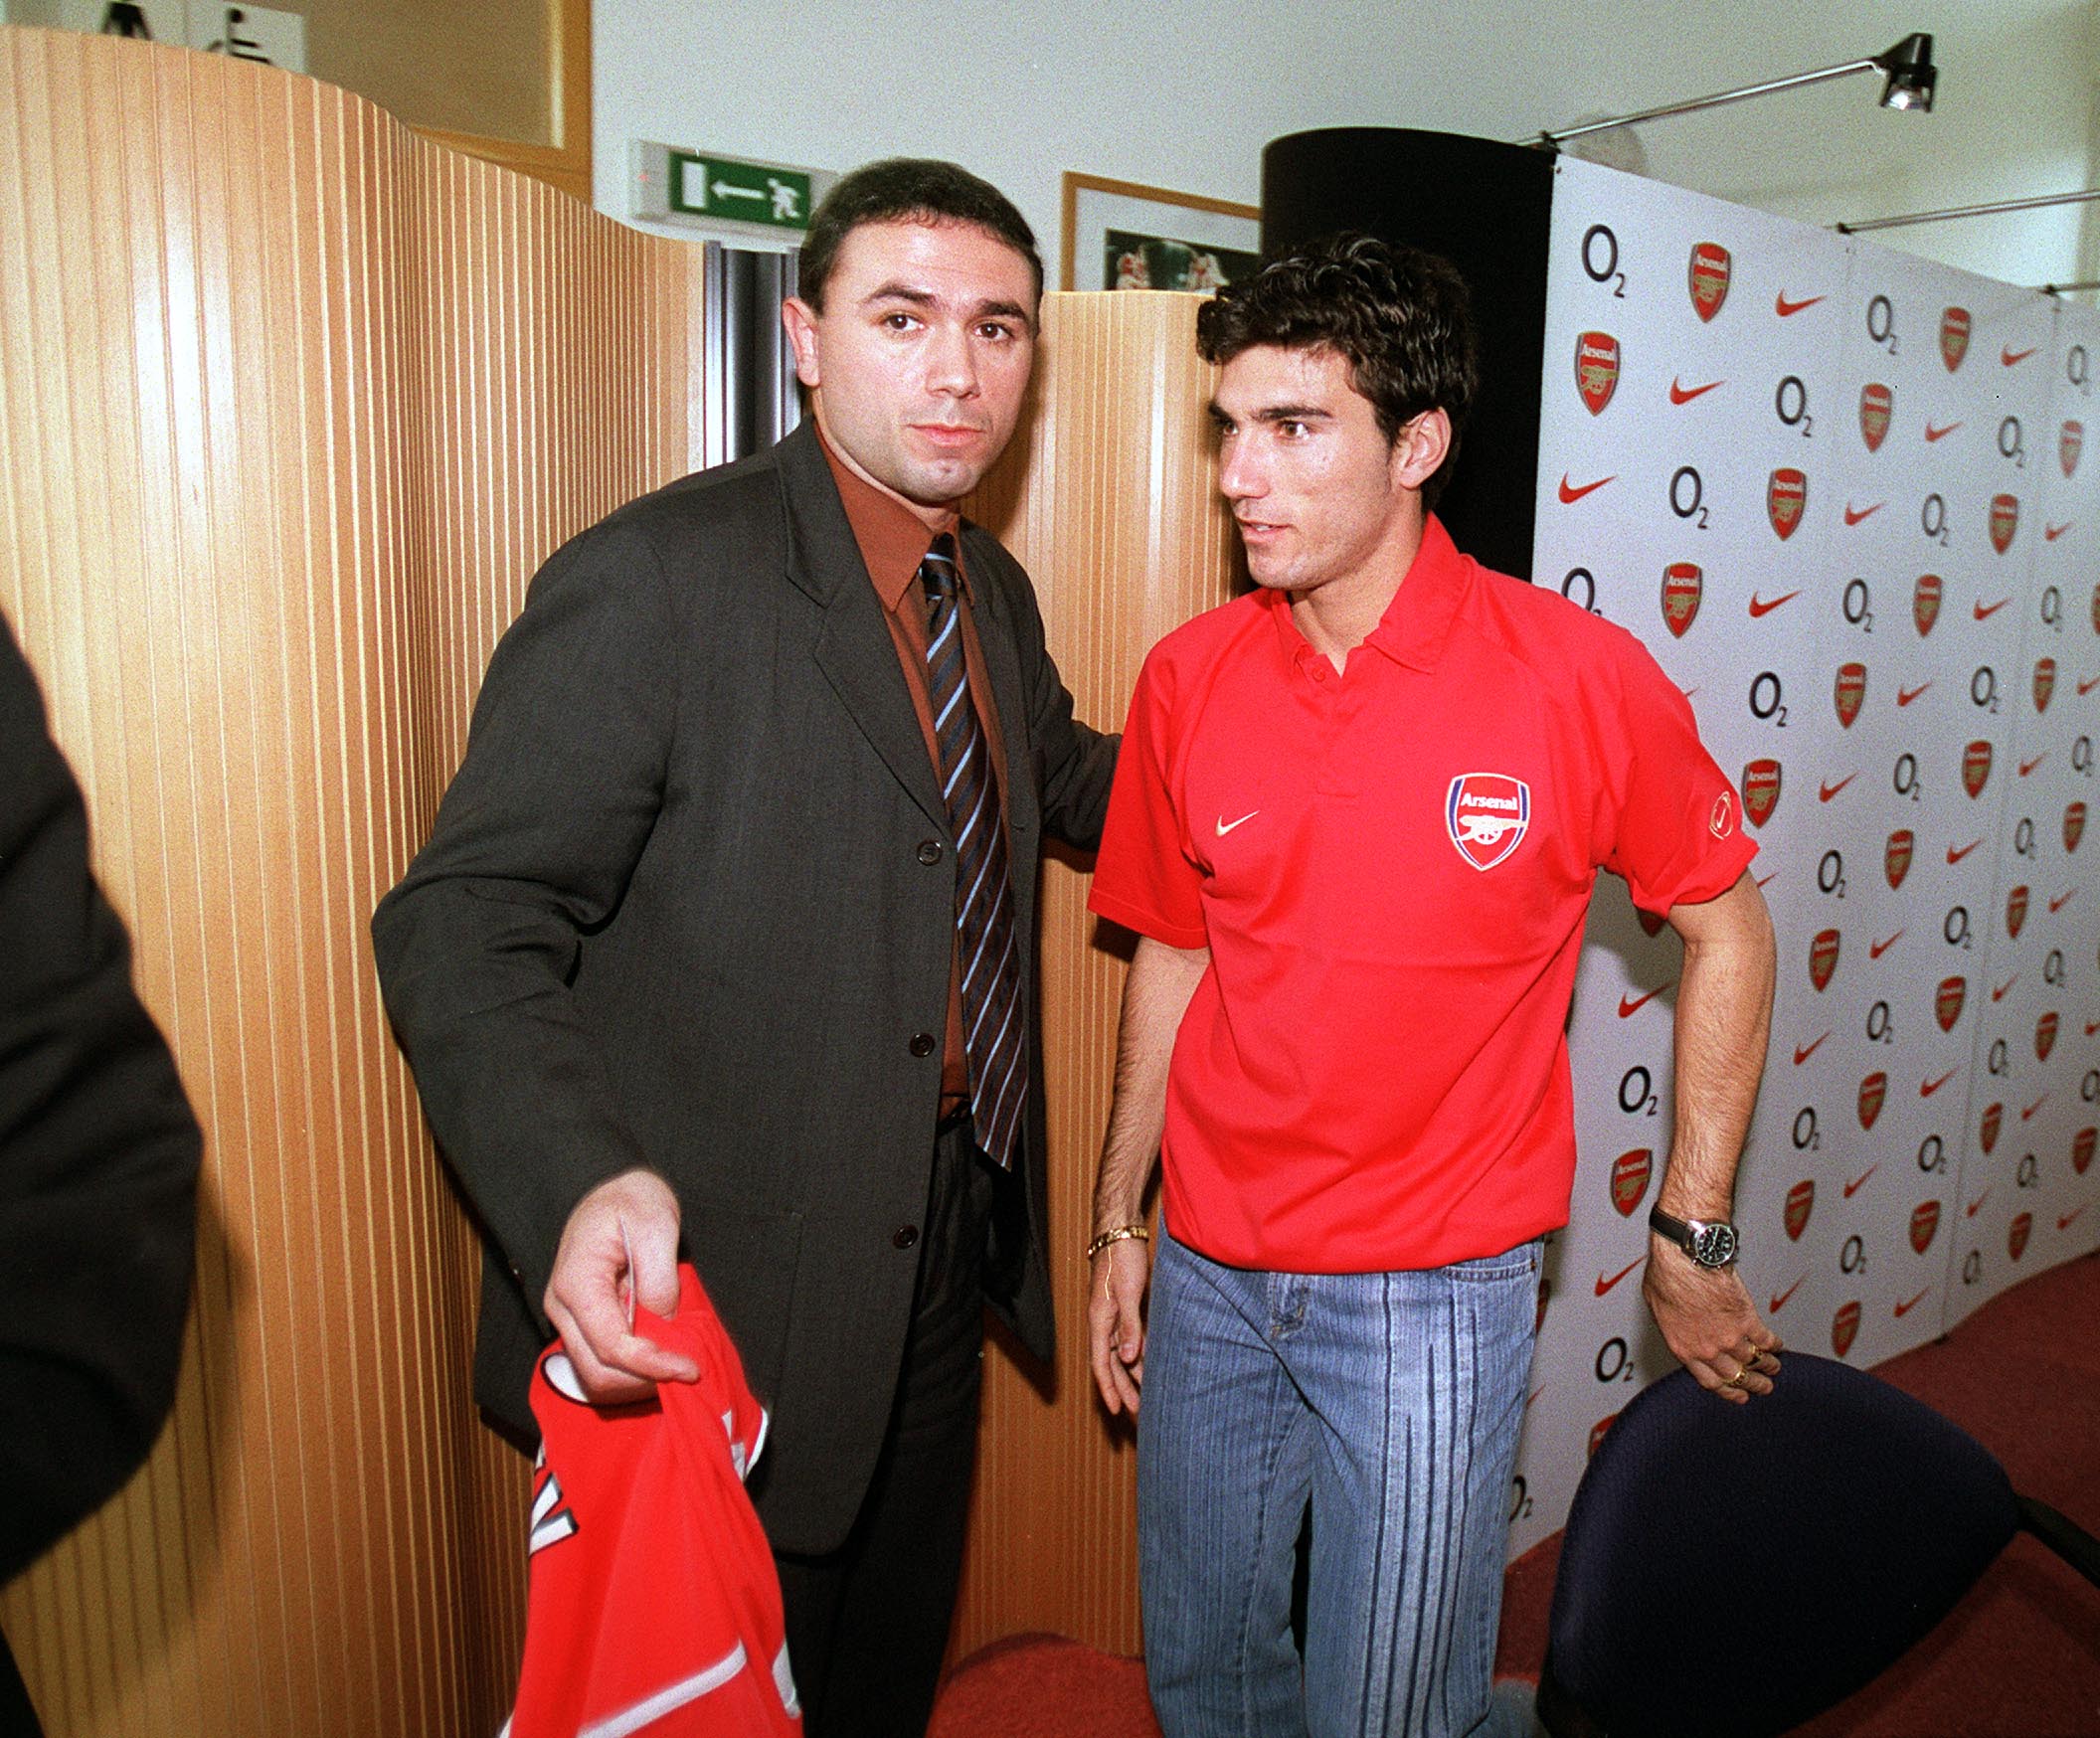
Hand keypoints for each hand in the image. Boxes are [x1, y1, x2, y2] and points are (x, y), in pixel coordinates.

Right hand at [543, 1169, 697, 1403]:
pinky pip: (603, 1362)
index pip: (610, 1346)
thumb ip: (659, 1278)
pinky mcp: (584, 1323)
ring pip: (597, 1375)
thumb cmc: (632, 1200)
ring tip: (677, 1359)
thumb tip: (663, 1322)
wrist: (613, 1188)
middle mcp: (563, 1308)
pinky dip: (633, 1369)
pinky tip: (661, 1353)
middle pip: (598, 1372)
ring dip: (638, 1379)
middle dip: (644, 1379)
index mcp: (577, 1284)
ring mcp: (570, 1319)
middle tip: (687, 1367)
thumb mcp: (656, 1225)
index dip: (651, 1365)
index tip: (688, 1368)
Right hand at [1087, 1237, 1150, 1416]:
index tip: (1116, 1410)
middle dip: (1123, 1389)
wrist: (1120, 1231)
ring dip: (1133, 1375)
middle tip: (1135, 1414)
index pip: (1102, 1363)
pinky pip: (1132, 1338)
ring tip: (1145, 1397)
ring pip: (1123, 1353)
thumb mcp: (1128, 1292)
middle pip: (1112, 1364)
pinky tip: (1150, 1366)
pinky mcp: (1127, 1307)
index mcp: (1099, 1320)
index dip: (1109, 1388)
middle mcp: (1104, 1322)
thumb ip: (1128, 1325)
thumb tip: (1128, 1357)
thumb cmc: (1122, 1257)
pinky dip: (1140, 1355)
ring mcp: (1115, 1315)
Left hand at [1641, 1237, 1782, 1404]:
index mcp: (1684, 1349)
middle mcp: (1708, 1349)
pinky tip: (1779, 1346)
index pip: (1710, 1381)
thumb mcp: (1658, 1309)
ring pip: (1755, 1361)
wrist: (1684, 1259)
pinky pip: (1766, 1340)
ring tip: (1775, 1368)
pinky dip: (1775, 1345)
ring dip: (1768, 1367)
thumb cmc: (1667, 1276)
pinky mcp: (1747, 1320)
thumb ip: (1674, 1327)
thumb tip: (1681, 1327)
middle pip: (1736, 1376)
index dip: (1728, 1391)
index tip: (1739, 1394)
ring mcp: (1730, 1337)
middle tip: (1764, 1387)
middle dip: (1753, 1384)